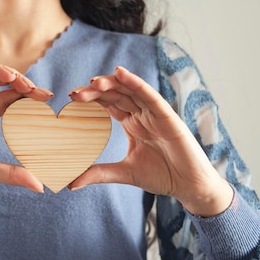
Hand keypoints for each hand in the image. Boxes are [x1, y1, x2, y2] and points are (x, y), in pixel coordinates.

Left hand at [68, 66, 231, 216]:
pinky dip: (136, 82)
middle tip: (74, 94)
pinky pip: (150, 95)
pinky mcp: (168, 117)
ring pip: (130, 91)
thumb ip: (98, 174)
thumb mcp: (124, 173)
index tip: (71, 98)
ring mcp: (155, 114)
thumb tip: (70, 183)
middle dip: (95, 91)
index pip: (109, 104)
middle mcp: (142, 114)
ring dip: (112, 83)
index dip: (91, 99)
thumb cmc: (162, 176)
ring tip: (92, 82)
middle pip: (116, 94)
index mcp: (132, 123)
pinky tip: (120, 73)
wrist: (189, 186)